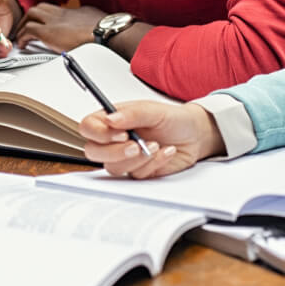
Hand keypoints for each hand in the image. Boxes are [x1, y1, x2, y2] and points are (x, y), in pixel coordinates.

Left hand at [14, 4, 105, 52]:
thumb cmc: (106, 31)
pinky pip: (28, 30)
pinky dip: (22, 37)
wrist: (105, 33)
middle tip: (27, 28)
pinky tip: (22, 45)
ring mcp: (54, 21)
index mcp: (74, 12)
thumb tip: (95, 30)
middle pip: (41, 8)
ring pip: (31, 14)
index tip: (45, 24)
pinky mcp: (47, 32)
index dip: (47, 17)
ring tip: (21, 36)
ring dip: (24, 24)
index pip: (55, 10)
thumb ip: (91, 23)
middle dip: (31, 17)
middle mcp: (62, 13)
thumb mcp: (98, 23)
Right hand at [79, 101, 223, 177]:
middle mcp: (113, 140)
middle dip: (115, 152)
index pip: (88, 127)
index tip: (120, 133)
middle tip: (135, 146)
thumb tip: (110, 119)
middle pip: (93, 152)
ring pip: (114, 167)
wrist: (195, 136)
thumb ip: (132, 114)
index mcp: (111, 120)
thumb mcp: (153, 110)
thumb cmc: (173, 119)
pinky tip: (166, 152)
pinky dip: (153, 164)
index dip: (98, 133)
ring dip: (137, 159)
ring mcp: (124, 157)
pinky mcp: (138, 171)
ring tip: (156, 145)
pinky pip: (136, 175)